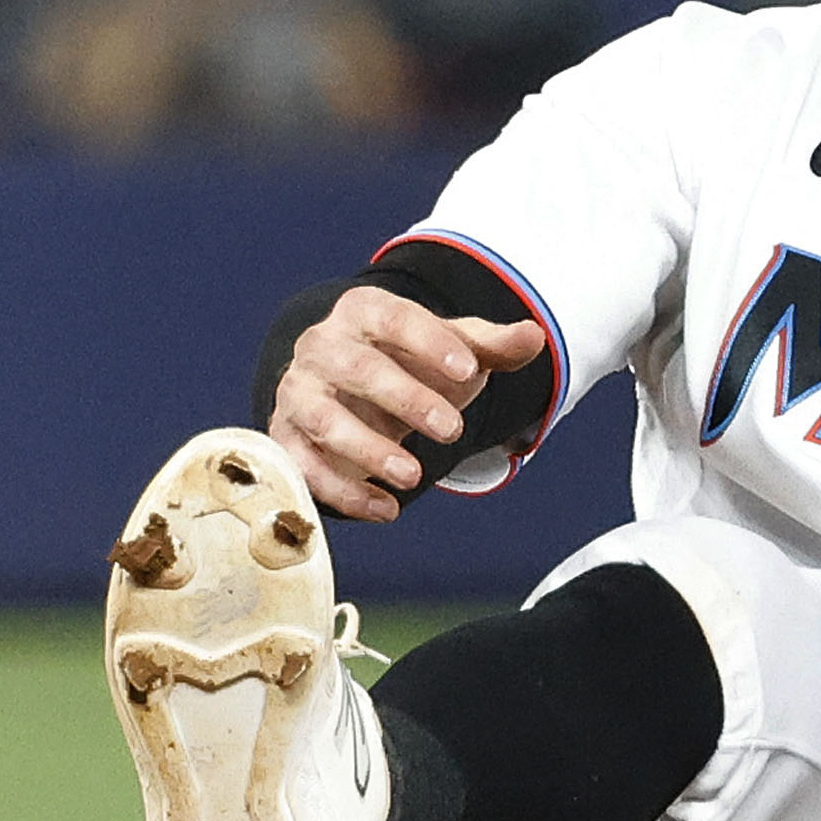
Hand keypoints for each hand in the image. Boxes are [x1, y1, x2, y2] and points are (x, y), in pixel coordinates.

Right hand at [266, 285, 547, 523]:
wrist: (356, 391)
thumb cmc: (410, 363)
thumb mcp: (453, 350)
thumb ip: (493, 345)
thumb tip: (534, 336)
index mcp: (364, 312)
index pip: (394, 317)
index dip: (430, 341)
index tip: (470, 370)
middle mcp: (322, 346)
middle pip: (356, 367)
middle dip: (405, 399)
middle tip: (453, 432)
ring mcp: (298, 392)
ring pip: (320, 418)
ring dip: (367, 449)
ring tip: (414, 477)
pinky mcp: (285, 437)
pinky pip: (303, 465)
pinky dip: (342, 491)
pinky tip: (386, 509)